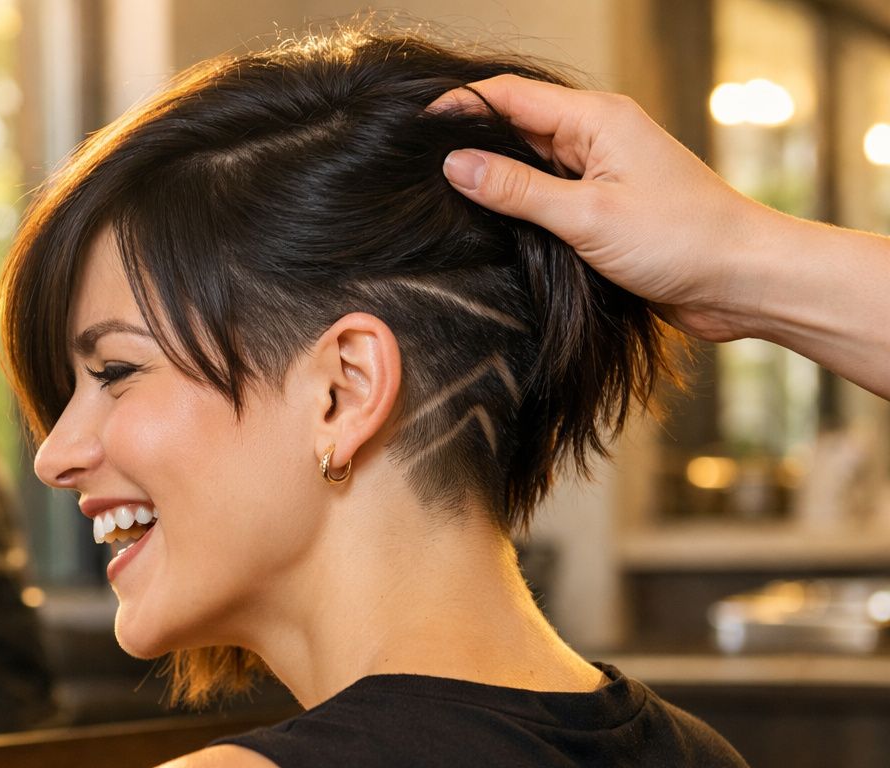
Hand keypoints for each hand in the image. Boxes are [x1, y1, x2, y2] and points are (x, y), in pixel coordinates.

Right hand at [430, 74, 781, 342]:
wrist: (743, 281)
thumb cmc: (682, 241)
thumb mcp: (588, 216)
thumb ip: (517, 190)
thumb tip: (455, 165)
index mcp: (597, 119)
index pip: (510, 96)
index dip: (459, 107)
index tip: (413, 129)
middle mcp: (596, 138)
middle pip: (515, 128)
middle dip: (469, 144)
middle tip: (416, 171)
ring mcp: (600, 174)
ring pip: (528, 166)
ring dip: (492, 181)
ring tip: (440, 199)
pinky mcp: (603, 210)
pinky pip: (546, 199)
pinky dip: (516, 208)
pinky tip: (487, 227)